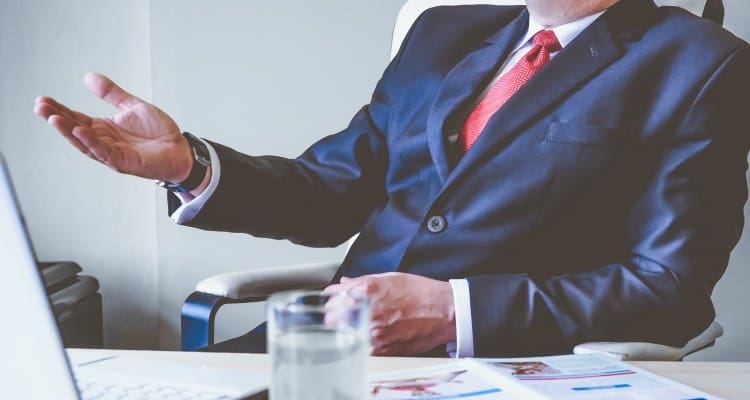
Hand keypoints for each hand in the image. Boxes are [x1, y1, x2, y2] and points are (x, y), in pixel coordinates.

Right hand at [34, 72, 192, 182]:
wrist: (181, 150)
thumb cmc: (159, 133)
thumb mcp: (133, 106)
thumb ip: (112, 94)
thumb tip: (89, 77)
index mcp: (104, 129)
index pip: (76, 118)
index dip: (60, 110)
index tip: (43, 100)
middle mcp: (104, 142)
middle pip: (75, 130)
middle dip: (57, 119)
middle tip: (40, 107)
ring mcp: (113, 153)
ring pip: (85, 143)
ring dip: (69, 132)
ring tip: (53, 118)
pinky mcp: (125, 162)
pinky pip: (105, 152)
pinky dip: (92, 142)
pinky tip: (81, 131)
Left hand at [324, 272, 455, 355]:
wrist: (444, 312)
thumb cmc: (421, 293)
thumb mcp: (390, 278)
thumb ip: (362, 281)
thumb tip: (344, 283)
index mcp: (368, 290)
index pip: (333, 296)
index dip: (331, 298)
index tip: (333, 300)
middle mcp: (368, 311)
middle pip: (332, 317)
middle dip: (334, 315)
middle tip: (340, 314)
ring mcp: (374, 332)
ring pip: (344, 335)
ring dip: (346, 330)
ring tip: (357, 324)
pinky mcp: (382, 349)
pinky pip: (360, 346)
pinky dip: (360, 341)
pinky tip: (369, 334)